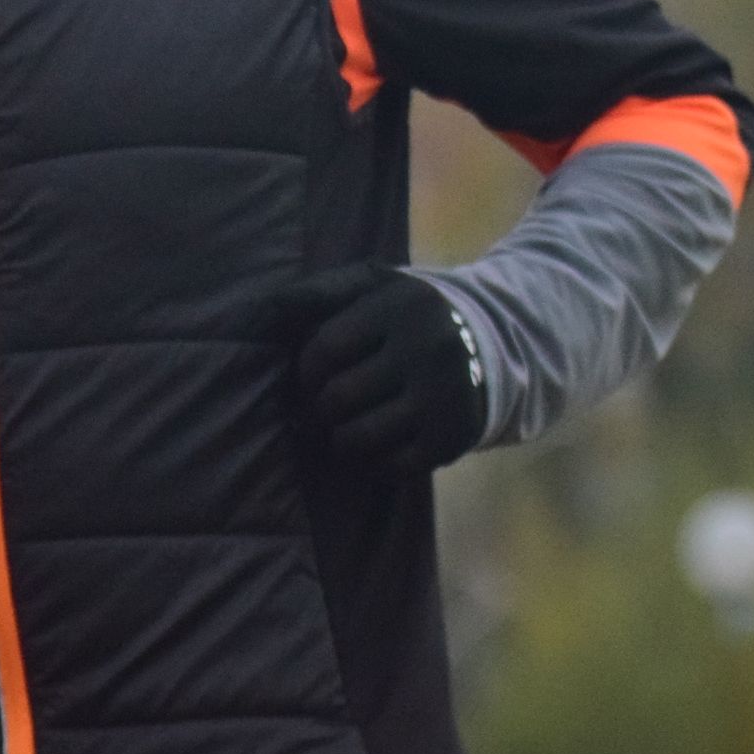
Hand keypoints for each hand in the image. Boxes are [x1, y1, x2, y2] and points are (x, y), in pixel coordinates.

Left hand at [272, 264, 487, 476]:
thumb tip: (265, 307)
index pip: (324, 349)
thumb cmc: (406, 315)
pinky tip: (383, 439)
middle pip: (336, 399)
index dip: (308, 368)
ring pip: (357, 437)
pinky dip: (375, 460)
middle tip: (332, 402)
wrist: (488, 342)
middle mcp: (427, 349)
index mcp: (403, 306)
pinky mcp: (451, 438)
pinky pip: (388, 466)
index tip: (317, 372)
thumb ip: (320, 291)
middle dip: (323, 406)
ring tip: (350, 423)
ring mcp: (442, 397)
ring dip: (342, 437)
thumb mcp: (373, 286)